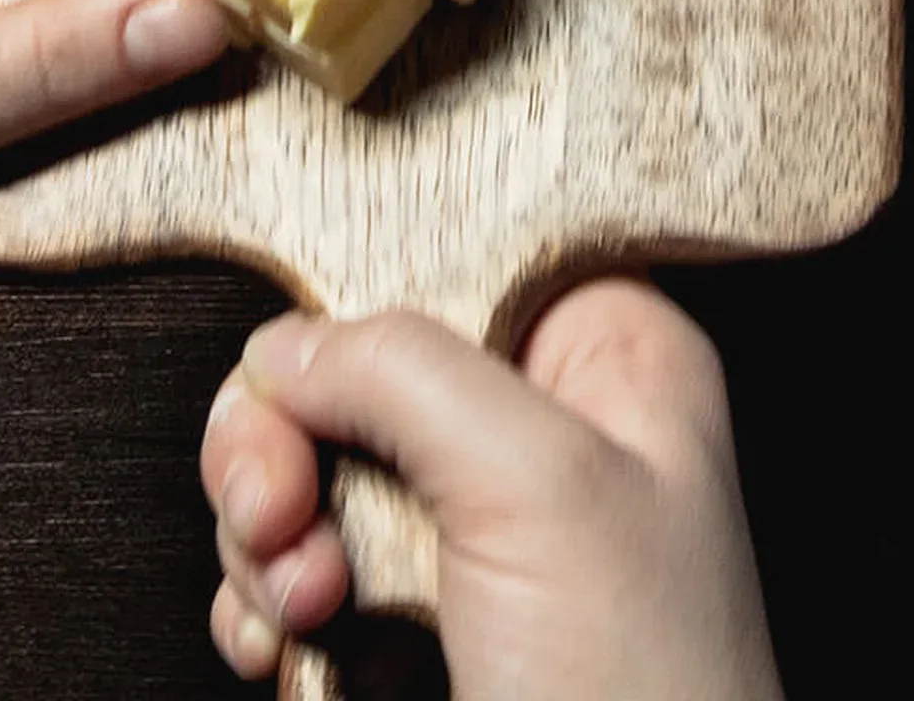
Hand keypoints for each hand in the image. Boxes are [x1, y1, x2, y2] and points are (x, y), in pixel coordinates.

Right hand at [196, 282, 786, 700]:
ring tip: (301, 607)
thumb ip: (407, 373)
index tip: (300, 378)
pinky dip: (268, 607)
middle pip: (355, 371)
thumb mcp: (540, 488)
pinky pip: (302, 572)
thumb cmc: (646, 699)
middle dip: (285, 444)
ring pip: (312, 474)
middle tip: (275, 513)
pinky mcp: (422, 627)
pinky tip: (281, 647)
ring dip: (269, 540)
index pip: (447, 257)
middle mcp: (546, 434)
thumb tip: (288, 343)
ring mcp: (478, 538)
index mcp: (611, 361)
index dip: (357, 310)